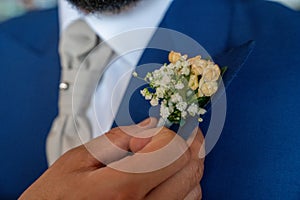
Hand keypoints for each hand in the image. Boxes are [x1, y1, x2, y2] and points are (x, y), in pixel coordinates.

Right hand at [20, 118, 204, 199]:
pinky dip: (184, 185)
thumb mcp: (77, 160)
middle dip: (189, 144)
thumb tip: (150, 127)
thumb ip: (118, 140)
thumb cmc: (55, 199)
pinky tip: (169, 175)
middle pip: (189, 169)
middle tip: (184, 131)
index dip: (170, 132)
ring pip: (193, 189)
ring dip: (188, 165)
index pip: (171, 152)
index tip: (167, 125)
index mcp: (120, 189)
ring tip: (173, 152)